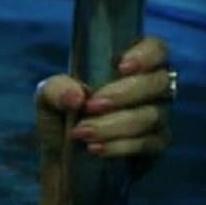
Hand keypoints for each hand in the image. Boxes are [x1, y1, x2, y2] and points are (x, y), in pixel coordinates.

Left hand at [34, 36, 172, 165]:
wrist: (62, 156)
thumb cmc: (61, 115)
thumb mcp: (48, 97)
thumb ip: (56, 88)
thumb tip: (77, 97)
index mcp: (128, 65)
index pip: (155, 48)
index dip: (145, 54)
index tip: (121, 67)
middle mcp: (149, 87)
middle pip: (157, 82)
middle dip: (123, 94)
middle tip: (90, 105)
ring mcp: (157, 116)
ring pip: (150, 115)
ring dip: (113, 124)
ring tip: (81, 132)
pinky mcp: (156, 145)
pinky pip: (149, 143)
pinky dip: (119, 146)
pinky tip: (95, 148)